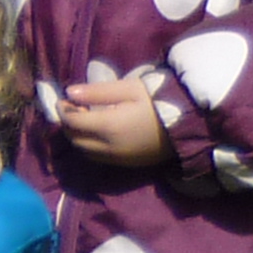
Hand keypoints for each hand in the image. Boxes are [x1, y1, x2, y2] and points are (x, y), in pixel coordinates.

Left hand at [55, 70, 169, 164]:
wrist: (190, 122)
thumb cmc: (160, 99)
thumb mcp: (129, 88)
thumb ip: (97, 92)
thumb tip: (69, 92)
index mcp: (108, 127)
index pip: (72, 121)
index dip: (63, 110)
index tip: (63, 99)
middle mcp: (108, 147)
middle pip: (74, 138)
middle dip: (68, 124)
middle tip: (73, 107)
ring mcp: (117, 159)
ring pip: (84, 151)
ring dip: (78, 136)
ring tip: (84, 118)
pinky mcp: (126, 164)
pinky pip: (97, 158)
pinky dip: (89, 146)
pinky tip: (97, 132)